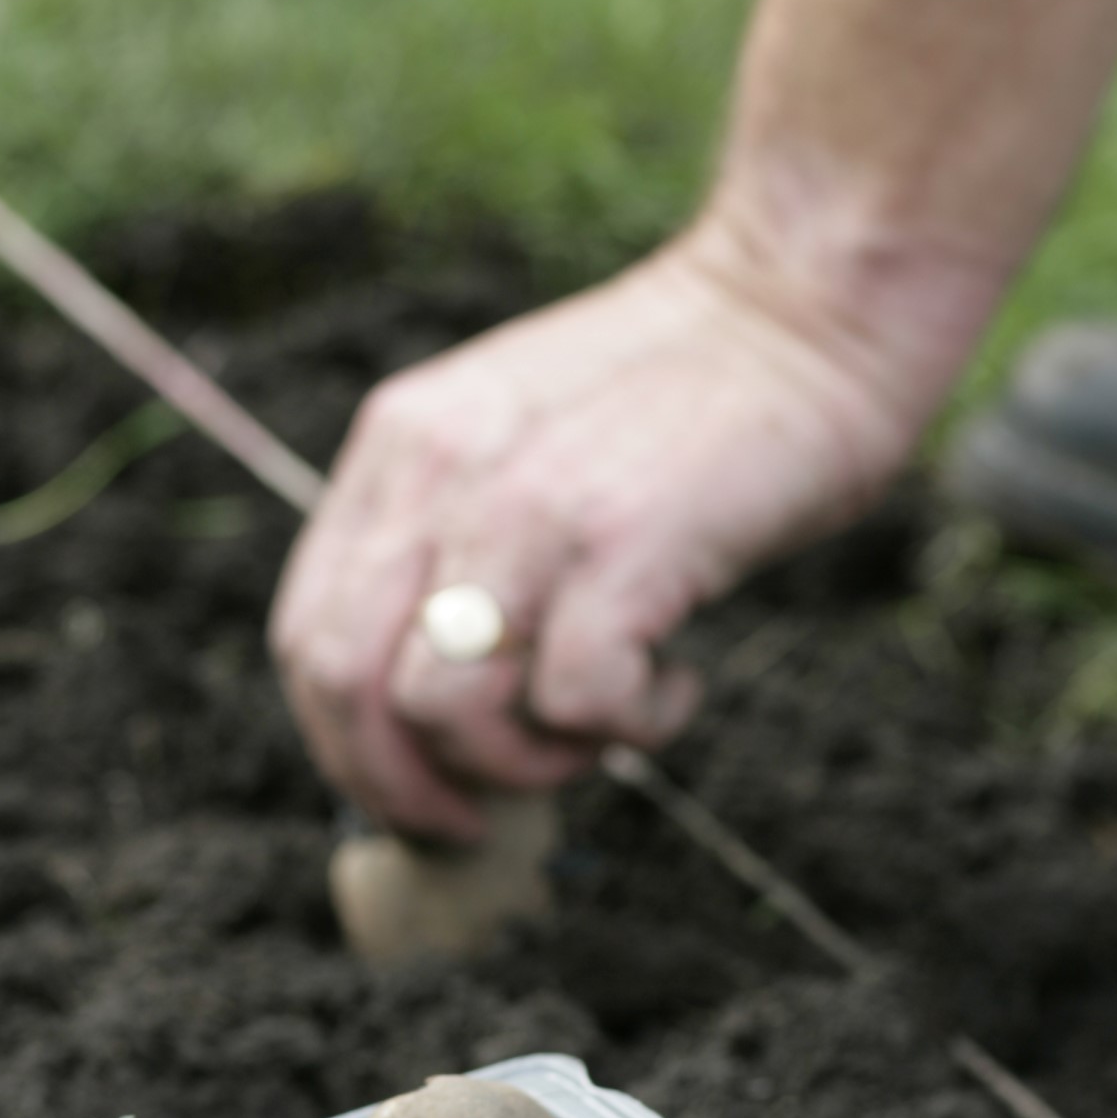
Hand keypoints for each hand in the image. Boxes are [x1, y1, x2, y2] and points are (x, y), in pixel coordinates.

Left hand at [269, 215, 976, 839]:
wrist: (809, 294)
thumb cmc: (685, 390)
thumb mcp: (521, 441)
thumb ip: (461, 541)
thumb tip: (437, 703)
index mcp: (402, 449)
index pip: (307, 636)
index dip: (346, 748)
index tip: (414, 795)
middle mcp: (441, 474)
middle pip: (348, 687)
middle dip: (405, 791)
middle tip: (480, 822)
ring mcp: (525, 508)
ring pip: (442, 709)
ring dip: (521, 765)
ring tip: (600, 734)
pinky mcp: (622, 544)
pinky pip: (576, 702)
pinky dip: (626, 731)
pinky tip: (675, 688)